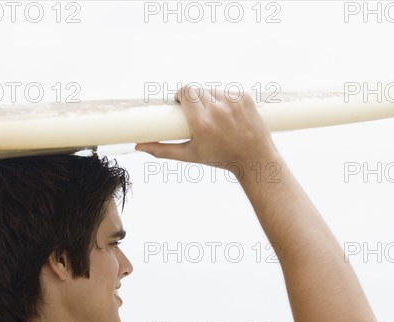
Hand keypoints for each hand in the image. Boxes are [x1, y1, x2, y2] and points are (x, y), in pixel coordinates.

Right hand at [135, 85, 278, 174]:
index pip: (185, 91)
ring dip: (210, 99)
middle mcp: (218, 110)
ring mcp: (233, 102)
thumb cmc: (220, 158)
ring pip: (212, 90)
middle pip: (197, 90)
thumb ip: (163, 150)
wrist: (254, 159)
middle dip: (194, 100)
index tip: (181, 102)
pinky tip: (229, 115)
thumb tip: (139, 146)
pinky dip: (225, 100)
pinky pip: (227, 91)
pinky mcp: (244, 97)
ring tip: (215, 117)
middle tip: (197, 113)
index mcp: (202, 123)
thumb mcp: (191, 155)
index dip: (181, 95)